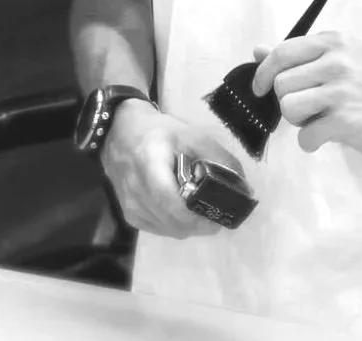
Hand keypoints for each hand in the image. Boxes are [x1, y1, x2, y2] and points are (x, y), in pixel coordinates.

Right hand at [100, 100, 249, 238]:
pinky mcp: (129, 215)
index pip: (172, 204)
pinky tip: (183, 211)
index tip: (218, 217)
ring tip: (201, 211)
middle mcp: (136, 191)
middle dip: (199, 224)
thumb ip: (216, 156)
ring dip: (188, 226)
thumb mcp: (189, 134)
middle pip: (173, 223)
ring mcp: (130, 206)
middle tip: (217, 215)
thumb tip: (242, 184)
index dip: (197, 217)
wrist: (118, 132)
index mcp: (150, 165)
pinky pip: (158, 229)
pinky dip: (174, 225)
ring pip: (168, 230)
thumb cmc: (157, 131)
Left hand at [251, 31, 361, 156]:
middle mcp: (335, 61)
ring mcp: (340, 90)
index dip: (263, 73)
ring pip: (289, 108)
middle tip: (312, 108)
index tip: (260, 88)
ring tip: (320, 121)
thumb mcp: (342, 57)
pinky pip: (306, 136)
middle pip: (281, 84)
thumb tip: (258, 50)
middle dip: (290, 101)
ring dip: (300, 122)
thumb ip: (300, 55)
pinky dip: (313, 142)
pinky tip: (328, 137)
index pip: (281, 53)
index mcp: (332, 42)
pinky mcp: (346, 120)